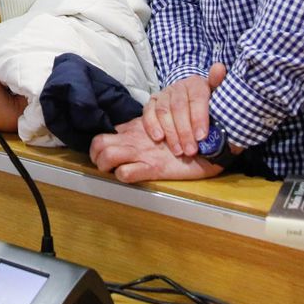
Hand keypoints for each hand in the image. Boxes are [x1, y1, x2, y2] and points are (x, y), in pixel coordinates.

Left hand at [89, 117, 222, 182]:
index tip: (103, 155)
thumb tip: (121, 132)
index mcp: (134, 129)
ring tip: (114, 171)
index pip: (103, 135)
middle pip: (98, 144)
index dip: (98, 147)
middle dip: (96, 157)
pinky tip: (130, 176)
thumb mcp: (158, 126)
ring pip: (106, 157)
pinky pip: (125, 174)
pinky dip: (122, 177)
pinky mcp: (152, 168)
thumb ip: (139, 128)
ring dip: (104, 167)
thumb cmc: (183, 134)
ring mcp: (141, 153)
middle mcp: (134, 139)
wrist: (208, 139)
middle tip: (105, 165)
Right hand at [142, 63, 226, 156]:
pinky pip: (148, 112)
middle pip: (179, 107)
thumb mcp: (219, 97)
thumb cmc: (209, 105)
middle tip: (190, 150)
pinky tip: (159, 138)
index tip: (202, 136)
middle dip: (184, 131)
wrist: (193, 103)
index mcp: (196, 83)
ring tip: (178, 151)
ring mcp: (164, 94)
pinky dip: (152, 125)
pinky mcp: (152, 102)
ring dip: (170, 133)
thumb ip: (219, 84)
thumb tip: (219, 67)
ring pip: (163, 111)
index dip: (199, 117)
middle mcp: (179, 86)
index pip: (197, 98)